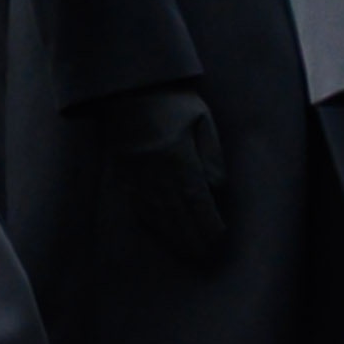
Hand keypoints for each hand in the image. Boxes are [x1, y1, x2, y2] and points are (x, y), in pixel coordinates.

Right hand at [78, 82, 231, 261]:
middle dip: (192, 236)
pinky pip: (137, 203)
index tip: (219, 239)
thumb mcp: (202, 120)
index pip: (196, 197)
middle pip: (175, 212)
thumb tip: (216, 189)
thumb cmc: (172, 101)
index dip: (207, 222)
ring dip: (172, 235)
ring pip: (156, 212)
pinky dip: (151, 221)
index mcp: (177, 154)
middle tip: (205, 256)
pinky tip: (160, 232)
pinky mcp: (124, 171)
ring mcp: (136, 171)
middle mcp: (154, 168)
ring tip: (186, 251)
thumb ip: (212, 155)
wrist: (128, 87)